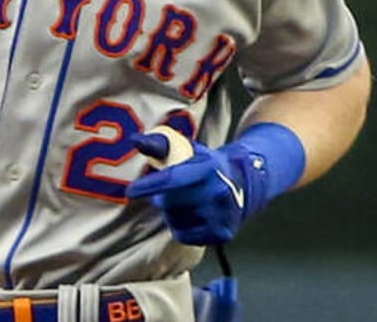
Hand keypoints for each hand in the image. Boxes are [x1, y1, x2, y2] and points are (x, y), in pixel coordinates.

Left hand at [126, 130, 271, 245]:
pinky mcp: (221, 234)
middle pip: (170, 203)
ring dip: (173, 213)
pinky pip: (184, 236)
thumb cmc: (207, 166)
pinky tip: (193, 216)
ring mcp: (221, 215)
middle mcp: (217, 193)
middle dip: (164, 198)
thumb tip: (134, 140)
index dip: (150, 186)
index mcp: (208, 169)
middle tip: (173, 191)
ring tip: (187, 202)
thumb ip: (159, 144)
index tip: (131, 191)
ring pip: (175, 221)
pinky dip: (181, 228)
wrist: (245, 184)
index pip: (173, 179)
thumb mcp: (187, 149)